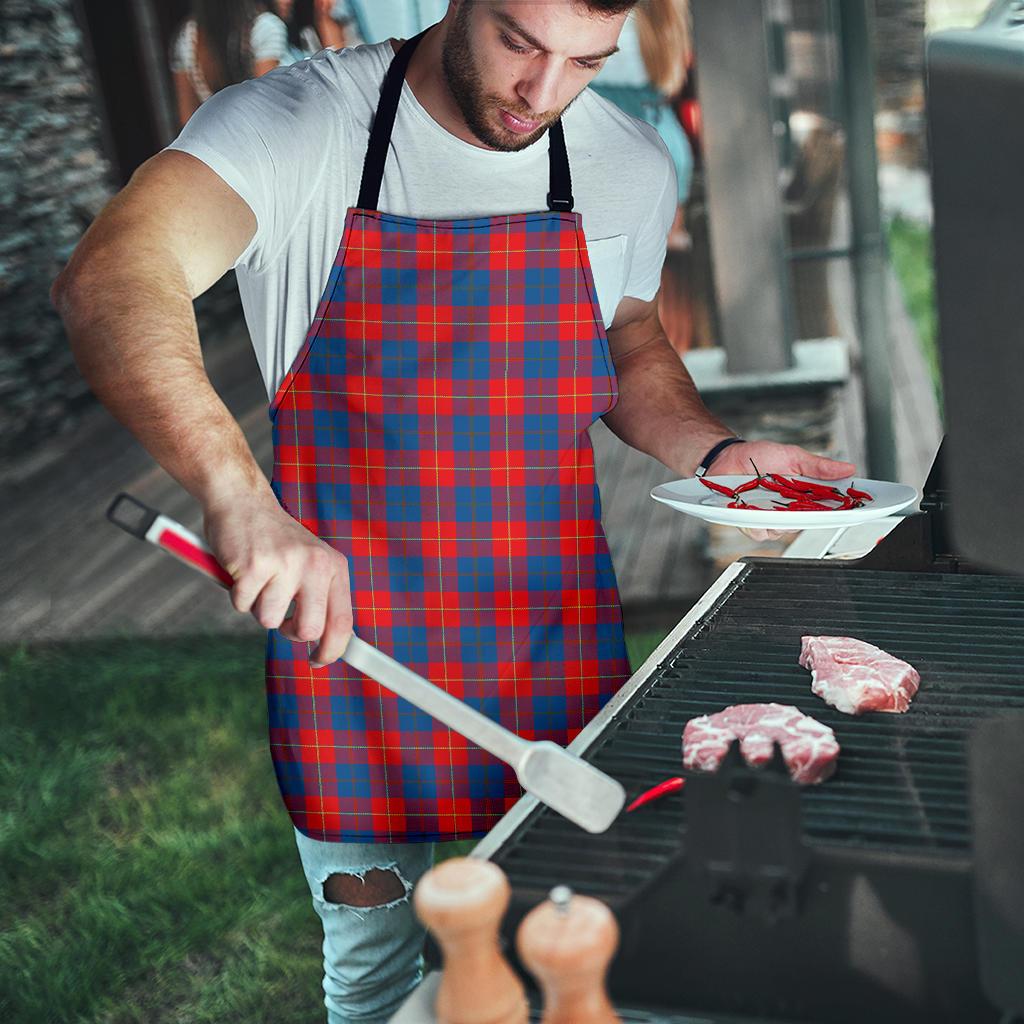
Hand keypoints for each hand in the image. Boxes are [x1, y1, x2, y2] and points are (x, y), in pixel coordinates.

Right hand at [203, 491, 352, 666]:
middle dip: (290, 632)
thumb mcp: (310, 563)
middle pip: (309, 630)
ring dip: (258, 607)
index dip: (332, 650)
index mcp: (334, 566)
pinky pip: (242, 605)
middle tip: (280, 616)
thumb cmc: (275, 540)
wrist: (242, 501)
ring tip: (259, 579)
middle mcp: (315, 564)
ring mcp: (285, 564)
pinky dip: (237, 594)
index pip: (343, 622)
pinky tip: (242, 570)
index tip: (319, 661)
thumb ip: (321, 598)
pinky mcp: (254, 565)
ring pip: (269, 620)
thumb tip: (328, 644)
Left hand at [708, 440, 856, 542]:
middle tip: (803, 501)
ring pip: (784, 531)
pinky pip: (760, 532)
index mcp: (804, 495)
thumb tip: (848, 468)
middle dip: (809, 515)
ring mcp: (770, 518)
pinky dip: (757, 521)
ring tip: (770, 498)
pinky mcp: (751, 523)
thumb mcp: (793, 456)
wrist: (727, 457)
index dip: (844, 511)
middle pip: (808, 523)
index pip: (829, 508)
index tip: (857, 508)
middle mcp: (790, 510)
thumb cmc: (759, 457)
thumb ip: (818, 467)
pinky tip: (752, 508)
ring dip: (779, 517)